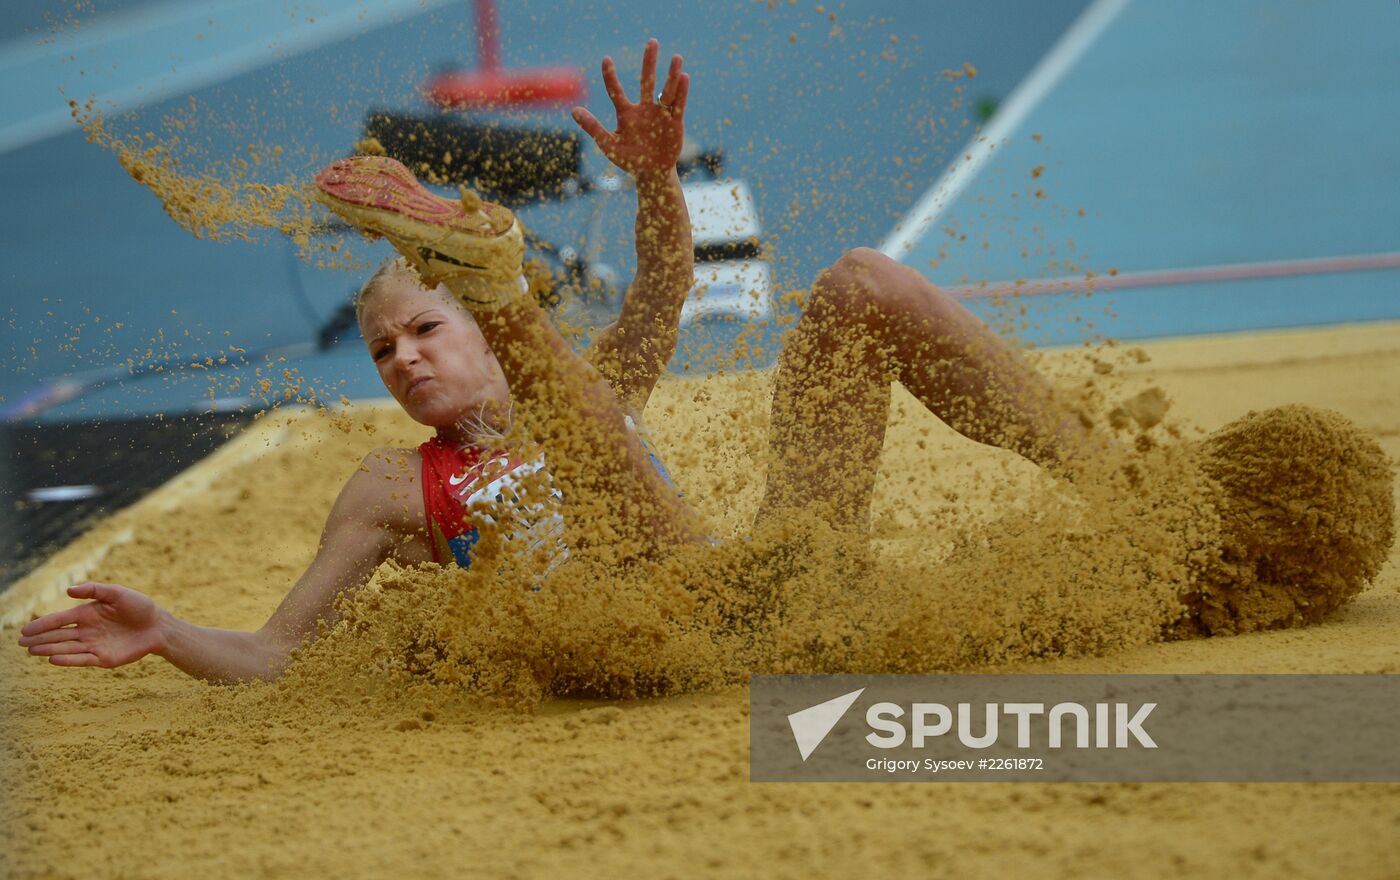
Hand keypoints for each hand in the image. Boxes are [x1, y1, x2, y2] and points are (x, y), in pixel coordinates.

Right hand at [17, 582, 164, 667]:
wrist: (158, 626)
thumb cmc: (138, 606)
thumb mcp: (117, 593)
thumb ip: (94, 590)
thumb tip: (68, 590)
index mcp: (87, 614)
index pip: (60, 620)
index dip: (42, 624)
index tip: (25, 630)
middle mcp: (87, 631)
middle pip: (59, 635)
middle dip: (40, 639)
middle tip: (21, 643)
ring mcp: (94, 645)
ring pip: (67, 648)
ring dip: (49, 649)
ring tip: (32, 651)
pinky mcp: (103, 658)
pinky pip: (82, 660)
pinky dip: (68, 660)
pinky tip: (53, 659)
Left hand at [572, 38, 688, 177]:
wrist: (652, 174)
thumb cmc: (629, 160)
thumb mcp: (609, 145)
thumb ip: (593, 127)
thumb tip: (574, 110)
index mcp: (626, 114)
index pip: (616, 91)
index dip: (610, 76)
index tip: (605, 59)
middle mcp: (644, 109)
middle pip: (647, 81)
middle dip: (649, 62)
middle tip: (652, 42)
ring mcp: (660, 115)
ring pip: (666, 90)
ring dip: (671, 74)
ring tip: (677, 57)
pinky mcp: (674, 123)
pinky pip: (678, 106)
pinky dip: (682, 93)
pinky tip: (684, 78)